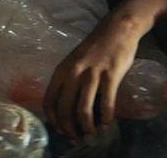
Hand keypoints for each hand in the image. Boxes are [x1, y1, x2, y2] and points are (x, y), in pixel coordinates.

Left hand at [43, 17, 145, 141]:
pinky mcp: (111, 75)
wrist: (116, 29)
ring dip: (86, 127)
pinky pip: (106, 102)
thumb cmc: (95, 48)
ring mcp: (92, 74)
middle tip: (76, 137)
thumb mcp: (73, 62)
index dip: (53, 119)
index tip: (60, 129)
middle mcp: (73, 73)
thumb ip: (68, 80)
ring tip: (91, 135)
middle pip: (64, 109)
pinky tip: (107, 124)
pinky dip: (106, 117)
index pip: (49, 101)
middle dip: (69, 128)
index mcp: (61, 70)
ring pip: (83, 109)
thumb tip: (65, 105)